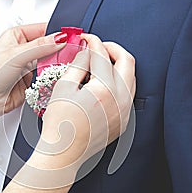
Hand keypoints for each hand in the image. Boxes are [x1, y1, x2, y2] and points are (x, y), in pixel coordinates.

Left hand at [0, 23, 65, 132]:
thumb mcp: (16, 55)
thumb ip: (40, 46)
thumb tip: (60, 38)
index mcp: (17, 35)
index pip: (43, 29)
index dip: (58, 32)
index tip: (72, 36)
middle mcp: (23, 49)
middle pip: (49, 45)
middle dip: (60, 49)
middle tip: (72, 51)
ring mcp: (29, 65)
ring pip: (51, 61)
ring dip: (57, 64)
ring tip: (64, 64)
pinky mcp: (33, 81)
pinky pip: (49, 76)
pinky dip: (54, 77)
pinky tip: (57, 76)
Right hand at [26, 34, 135, 185]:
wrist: (64, 153)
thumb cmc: (60, 125)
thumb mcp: (64, 87)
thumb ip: (79, 63)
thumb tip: (86, 50)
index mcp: (105, 91)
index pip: (103, 56)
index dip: (93, 42)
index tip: (86, 38)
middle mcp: (121, 101)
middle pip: (127, 61)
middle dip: (112, 49)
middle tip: (97, 47)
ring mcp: (125, 111)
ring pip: (131, 76)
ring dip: (117, 64)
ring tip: (99, 63)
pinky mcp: (124, 120)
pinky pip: (128, 93)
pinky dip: (118, 81)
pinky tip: (102, 82)